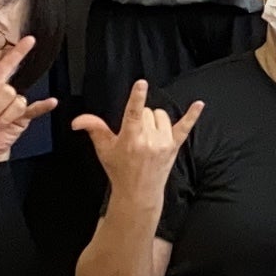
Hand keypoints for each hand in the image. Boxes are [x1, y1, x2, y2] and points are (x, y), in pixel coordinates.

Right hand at [68, 79, 205, 204]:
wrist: (139, 192)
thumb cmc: (120, 170)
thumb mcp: (104, 150)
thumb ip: (94, 129)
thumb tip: (77, 120)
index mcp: (130, 139)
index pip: (134, 113)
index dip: (137, 97)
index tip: (141, 83)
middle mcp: (149, 140)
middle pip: (147, 111)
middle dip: (140, 118)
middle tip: (135, 135)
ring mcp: (164, 143)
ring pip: (161, 116)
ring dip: (155, 121)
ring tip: (148, 135)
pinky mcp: (174, 146)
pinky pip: (185, 127)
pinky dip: (192, 115)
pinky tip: (199, 104)